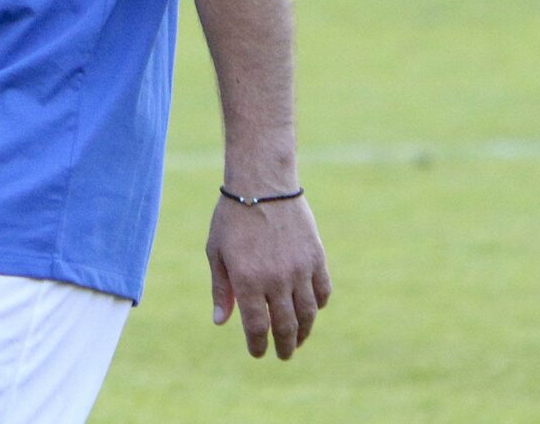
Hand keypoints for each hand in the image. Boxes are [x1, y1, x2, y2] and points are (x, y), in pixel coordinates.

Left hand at [206, 192, 330, 358]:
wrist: (262, 184)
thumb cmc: (232, 217)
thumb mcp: (216, 251)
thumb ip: (220, 288)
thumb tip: (220, 322)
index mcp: (247, 279)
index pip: (256, 326)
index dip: (258, 344)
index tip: (258, 353)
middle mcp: (276, 279)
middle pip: (285, 326)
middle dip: (283, 345)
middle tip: (282, 354)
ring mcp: (299, 269)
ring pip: (308, 313)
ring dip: (304, 331)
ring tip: (297, 340)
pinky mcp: (316, 258)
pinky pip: (322, 291)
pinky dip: (318, 305)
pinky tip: (311, 310)